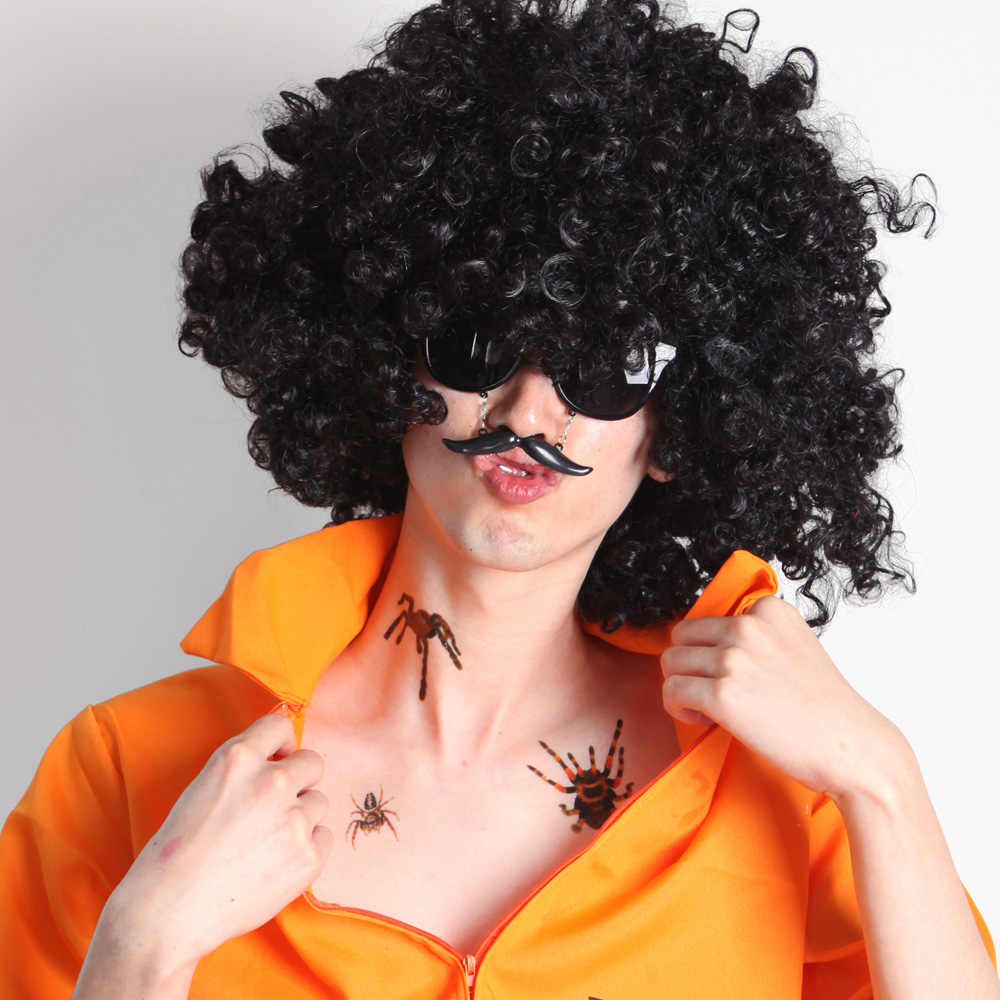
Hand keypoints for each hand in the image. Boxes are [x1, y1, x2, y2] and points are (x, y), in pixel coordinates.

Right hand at [101, 714, 331, 975]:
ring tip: (264, 844)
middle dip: (299, 780)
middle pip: (312, 762)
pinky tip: (274, 865)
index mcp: (238, 759)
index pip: (280, 724)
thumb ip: (243, 769)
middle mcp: (272, 781)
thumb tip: (280, 758)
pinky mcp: (309, 855)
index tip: (279, 756)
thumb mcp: (202, 788)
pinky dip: (306, 850)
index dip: (282, 742)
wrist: (168, 913)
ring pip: (318, 802)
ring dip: (300, 818)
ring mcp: (294, 819)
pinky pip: (324, 838)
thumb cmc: (176, 854)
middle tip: (274, 808)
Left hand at [660, 596, 902, 798]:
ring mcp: (734, 659)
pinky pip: (671, 691)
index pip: (706, 621)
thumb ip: (756, 638)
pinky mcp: (722, 695)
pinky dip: (678, 708)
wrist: (853, 748)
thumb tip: (704, 645)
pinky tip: (704, 720)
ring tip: (711, 710)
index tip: (733, 677)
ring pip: (671, 663)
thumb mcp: (794, 648)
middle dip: (689, 666)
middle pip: (682, 637)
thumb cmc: (824, 709)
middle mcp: (748, 626)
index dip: (710, 652)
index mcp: (768, 610)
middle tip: (712, 694)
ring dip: (683, 688)